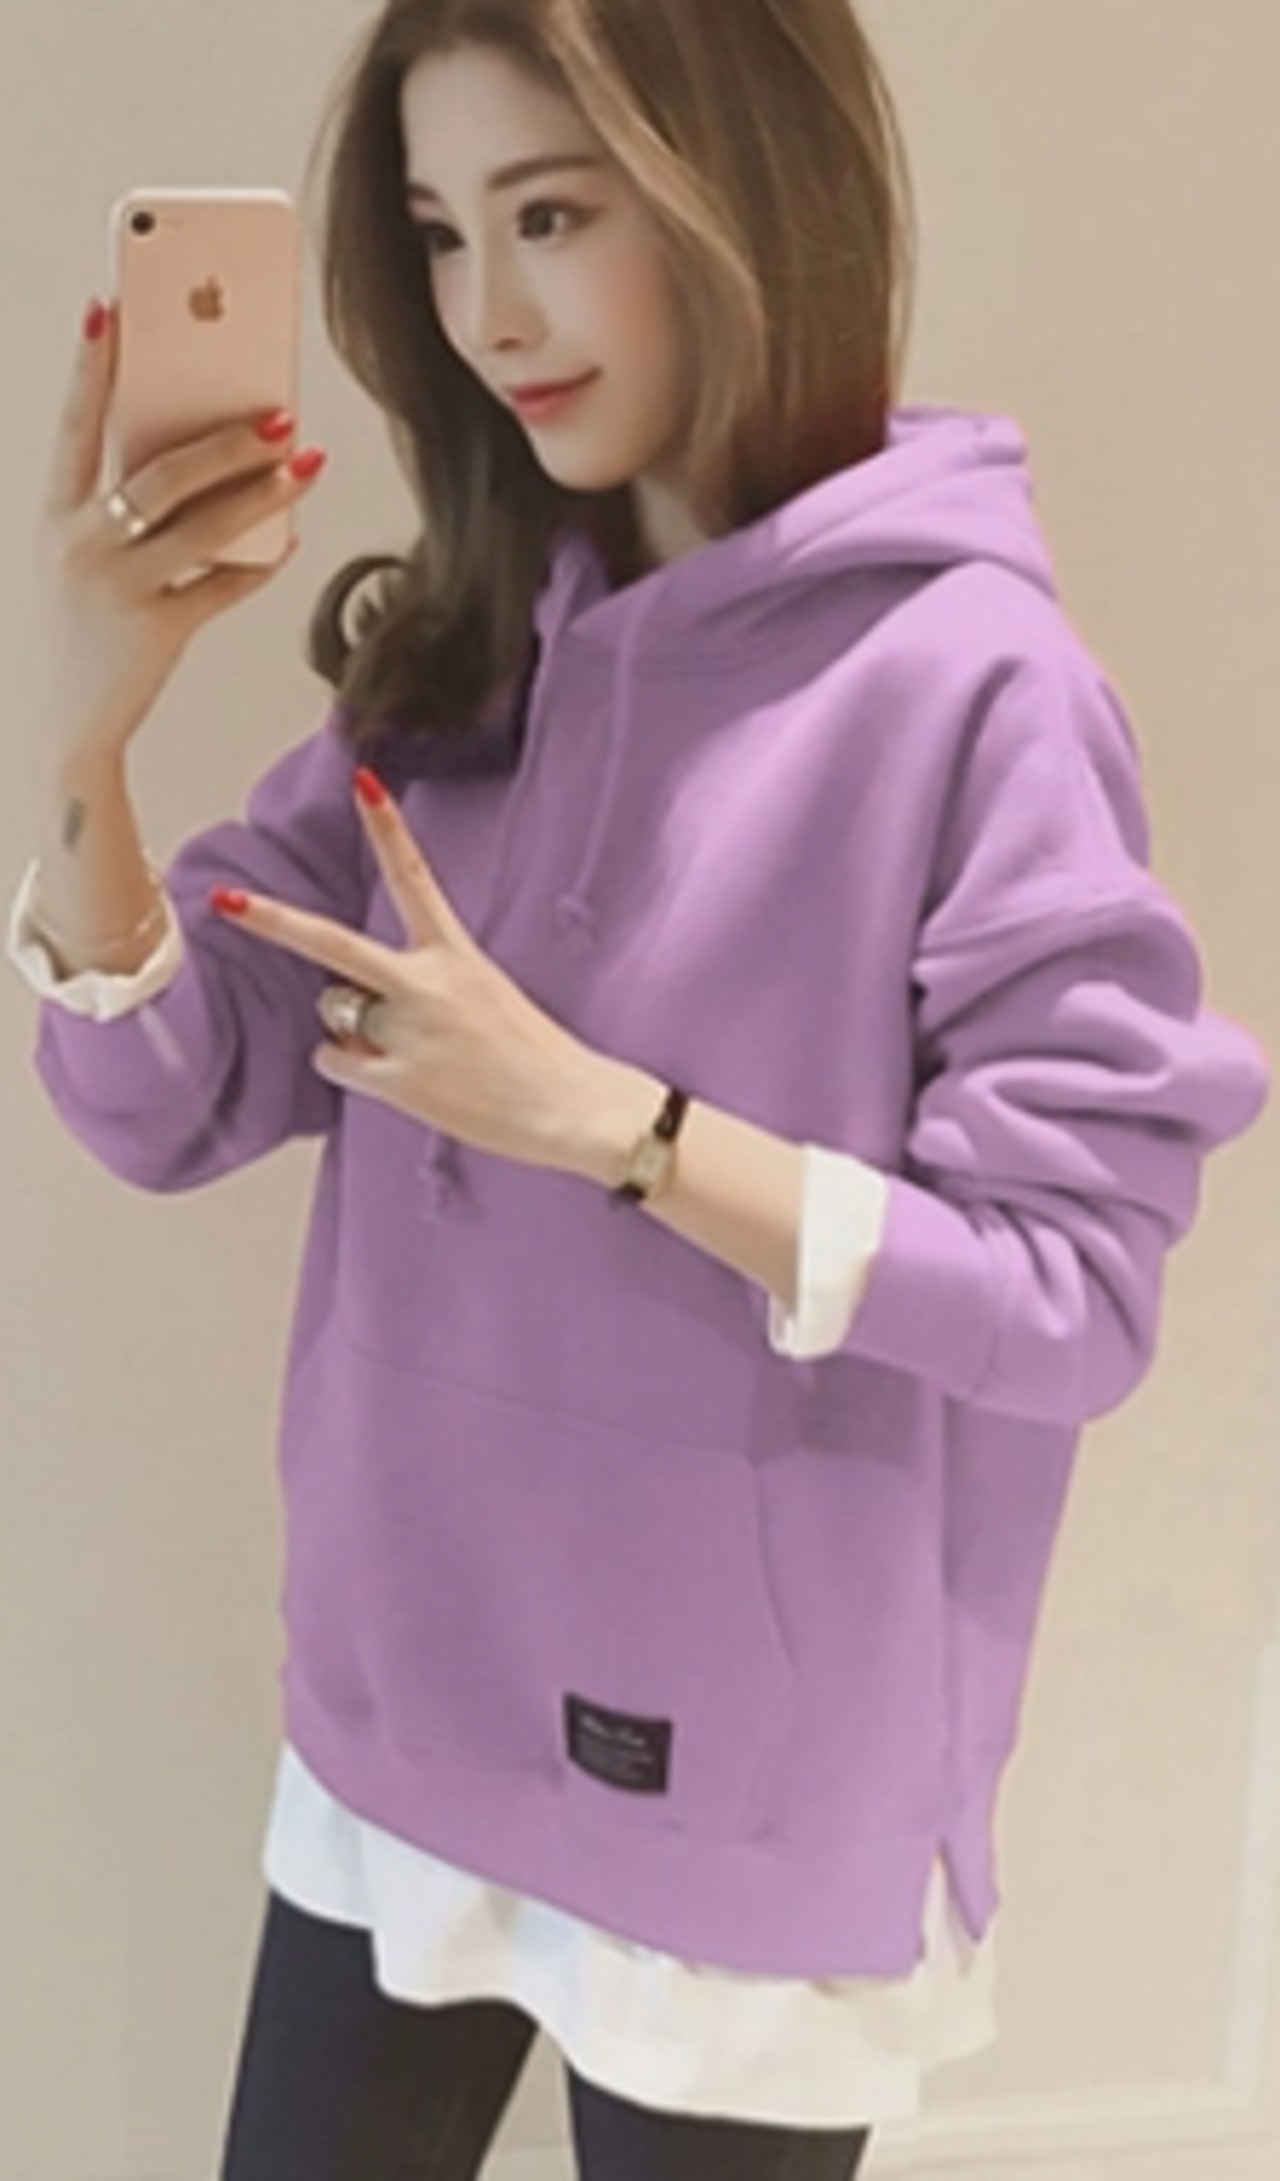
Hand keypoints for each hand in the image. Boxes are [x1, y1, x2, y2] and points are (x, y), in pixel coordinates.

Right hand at [37, 297, 325, 763]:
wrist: (73, 725)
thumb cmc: (91, 626)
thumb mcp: (87, 558)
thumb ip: (126, 507)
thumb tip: (210, 453)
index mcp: (55, 515)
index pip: (74, 425)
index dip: (92, 367)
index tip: (111, 306)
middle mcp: (79, 545)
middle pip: (159, 474)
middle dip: (224, 439)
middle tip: (280, 411)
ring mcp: (117, 589)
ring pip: (202, 527)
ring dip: (261, 492)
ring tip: (306, 462)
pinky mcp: (155, 632)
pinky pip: (222, 586)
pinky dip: (261, 561)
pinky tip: (293, 537)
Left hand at [210, 766, 606, 1170]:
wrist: (570, 1108)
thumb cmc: (534, 1054)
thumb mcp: (487, 996)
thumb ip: (423, 988)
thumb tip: (356, 1006)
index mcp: (456, 956)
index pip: (415, 877)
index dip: (387, 828)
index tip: (362, 781)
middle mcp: (425, 987)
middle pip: (331, 944)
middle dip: (273, 921)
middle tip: (226, 901)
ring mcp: (408, 1034)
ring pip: (335, 1013)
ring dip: (354, 1028)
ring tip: (411, 1050)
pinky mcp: (398, 1082)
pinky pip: (335, 1062)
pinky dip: (353, 1067)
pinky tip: (398, 1077)